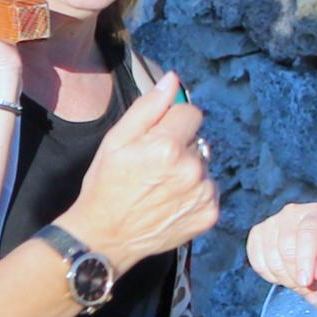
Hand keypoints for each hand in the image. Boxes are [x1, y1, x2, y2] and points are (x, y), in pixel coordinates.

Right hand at [64, 69, 218, 264]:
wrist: (106, 236)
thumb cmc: (106, 184)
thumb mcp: (116, 140)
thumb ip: (147, 108)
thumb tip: (172, 80)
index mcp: (168, 145)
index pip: (191, 112)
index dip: (172, 122)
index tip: (154, 139)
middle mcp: (192, 169)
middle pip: (197, 140)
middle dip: (179, 147)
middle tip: (152, 167)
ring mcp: (204, 194)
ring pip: (204, 165)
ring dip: (188, 171)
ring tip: (161, 188)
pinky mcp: (210, 214)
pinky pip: (209, 191)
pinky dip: (195, 194)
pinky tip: (171, 203)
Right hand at [246, 201, 316, 308]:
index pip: (308, 234)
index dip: (305, 259)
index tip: (306, 282)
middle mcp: (292, 212)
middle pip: (286, 248)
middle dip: (296, 275)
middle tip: (308, 287)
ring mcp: (271, 221)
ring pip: (270, 258)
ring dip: (284, 279)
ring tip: (299, 282)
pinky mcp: (257, 234)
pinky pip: (257, 261)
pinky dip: (270, 275)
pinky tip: (284, 275)